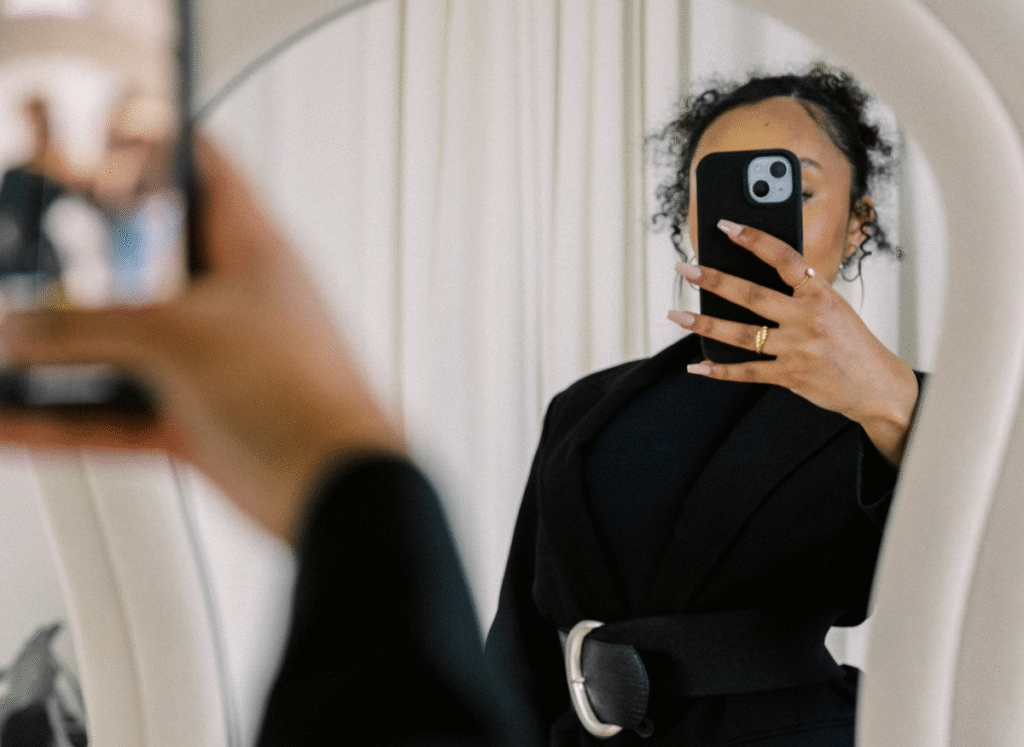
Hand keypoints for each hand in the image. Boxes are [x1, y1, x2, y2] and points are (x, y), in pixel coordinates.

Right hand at [0, 138, 404, 543]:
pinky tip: (10, 424)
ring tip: (4, 345)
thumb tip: (16, 328)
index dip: (157, 140)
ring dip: (57, 352)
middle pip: (141, 261)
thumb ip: (88, 328)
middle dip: (78, 259)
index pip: (206, 168)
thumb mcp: (180, 337)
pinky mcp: (194, 416)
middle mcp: (229, 300)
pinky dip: (60, 419)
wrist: (332, 485)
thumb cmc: (301, 392)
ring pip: (117, 345)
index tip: (103, 125)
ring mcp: (211, 360)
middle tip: (19, 250)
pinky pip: (111, 412)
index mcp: (249, 249)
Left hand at [668, 219, 918, 464]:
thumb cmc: (850, 341)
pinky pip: (747, 372)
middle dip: (714, 280)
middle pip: (752, 295)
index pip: (783, 257)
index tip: (724, 226)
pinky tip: (696, 366)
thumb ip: (797, 293)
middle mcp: (808, 318)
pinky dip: (719, 370)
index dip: (753, 239)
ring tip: (677, 315)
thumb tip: (747, 281)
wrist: (877, 387)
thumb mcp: (832, 307)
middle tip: (685, 267)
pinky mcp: (790, 376)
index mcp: (820, 293)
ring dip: (705, 324)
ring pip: (742, 335)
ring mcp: (798, 349)